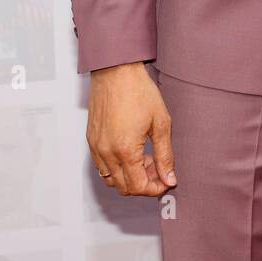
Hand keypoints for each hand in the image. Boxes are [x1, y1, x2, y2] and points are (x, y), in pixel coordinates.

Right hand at [87, 62, 175, 195]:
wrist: (116, 71)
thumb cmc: (139, 91)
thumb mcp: (161, 123)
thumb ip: (165, 155)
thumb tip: (169, 178)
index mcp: (125, 150)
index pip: (138, 187)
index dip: (155, 189)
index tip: (166, 180)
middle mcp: (106, 153)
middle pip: (124, 187)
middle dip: (144, 183)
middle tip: (159, 168)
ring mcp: (96, 147)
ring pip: (111, 179)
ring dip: (130, 177)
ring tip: (146, 158)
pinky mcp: (91, 140)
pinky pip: (102, 166)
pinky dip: (117, 167)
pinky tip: (132, 151)